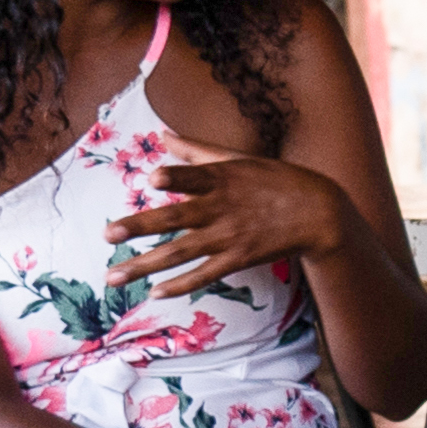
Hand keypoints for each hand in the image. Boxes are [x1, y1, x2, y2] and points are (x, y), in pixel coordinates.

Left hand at [112, 153, 357, 300]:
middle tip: (107, 235)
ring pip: (180, 253)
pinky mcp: (239, 259)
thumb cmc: (275, 180)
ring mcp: (230, 236)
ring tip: (114, 277)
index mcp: (222, 178)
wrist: (318, 213)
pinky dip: (180, 286)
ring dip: (144, 265)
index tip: (153, 180)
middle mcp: (222, 208)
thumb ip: (196, 149)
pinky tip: (155, 293)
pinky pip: (205, 275)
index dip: (175, 178)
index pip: (195, 177)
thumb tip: (161, 134)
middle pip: (174, 219)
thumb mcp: (238, 158)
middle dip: (139, 227)